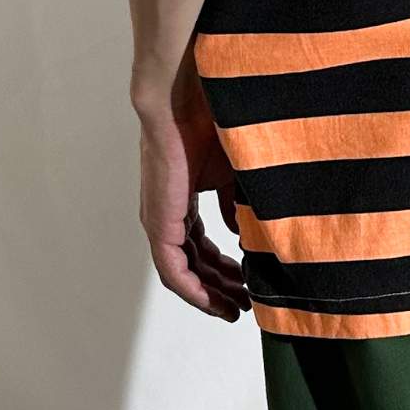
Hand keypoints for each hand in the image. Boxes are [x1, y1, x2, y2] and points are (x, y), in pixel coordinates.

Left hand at [136, 97, 250, 320]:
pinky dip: (195, 291)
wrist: (183, 100)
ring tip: (238, 309)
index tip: (250, 284)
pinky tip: (217, 303)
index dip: (226, 269)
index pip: (202, 247)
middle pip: (195, 265)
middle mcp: (168, 216)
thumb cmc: (209, 122)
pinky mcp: (159, 224)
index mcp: (183, 202)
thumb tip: (240, 234)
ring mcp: (160, 223)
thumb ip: (234, 204)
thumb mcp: (232, 171)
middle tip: (248, 303)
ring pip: (184, 274)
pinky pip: (174, 272)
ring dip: (211, 295)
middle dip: (223, 286)